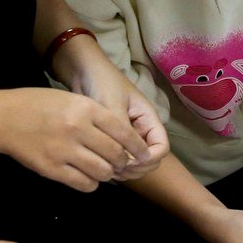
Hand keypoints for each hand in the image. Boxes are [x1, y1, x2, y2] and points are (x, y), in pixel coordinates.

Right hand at [0, 86, 148, 191]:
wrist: (2, 118)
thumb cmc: (37, 105)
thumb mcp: (71, 99)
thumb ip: (95, 116)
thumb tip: (120, 138)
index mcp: (85, 109)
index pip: (124, 132)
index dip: (138, 146)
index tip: (143, 153)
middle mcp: (78, 129)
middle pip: (116, 155)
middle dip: (123, 162)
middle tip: (120, 162)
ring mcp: (65, 151)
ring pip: (103, 172)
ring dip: (107, 173)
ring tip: (103, 169)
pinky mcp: (52, 169)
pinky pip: (84, 184)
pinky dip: (91, 183)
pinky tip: (87, 177)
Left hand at [59, 43, 167, 180]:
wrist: (82, 71)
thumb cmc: (101, 82)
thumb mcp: (113, 105)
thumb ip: (123, 132)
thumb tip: (131, 159)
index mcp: (148, 119)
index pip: (161, 148)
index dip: (149, 159)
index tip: (128, 160)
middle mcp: (141, 131)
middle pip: (150, 160)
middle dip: (136, 169)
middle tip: (113, 168)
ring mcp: (127, 137)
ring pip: (135, 164)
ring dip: (124, 170)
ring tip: (103, 166)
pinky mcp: (113, 140)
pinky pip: (119, 160)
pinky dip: (112, 166)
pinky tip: (97, 163)